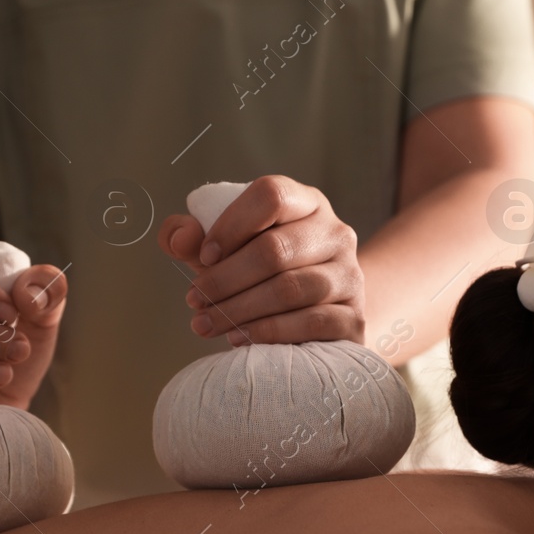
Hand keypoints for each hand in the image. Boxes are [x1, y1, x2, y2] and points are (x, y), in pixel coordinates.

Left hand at [158, 175, 364, 345]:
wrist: (320, 314)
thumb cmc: (262, 274)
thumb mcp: (225, 248)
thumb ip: (192, 236)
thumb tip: (179, 238)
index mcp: (306, 203)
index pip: (271, 195)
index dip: (230, 225)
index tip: (203, 257)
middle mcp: (335, 233)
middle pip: (275, 249)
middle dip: (224, 279)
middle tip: (194, 300)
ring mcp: (350, 275)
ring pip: (290, 289)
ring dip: (238, 310)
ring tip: (206, 324)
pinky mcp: (354, 317)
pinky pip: (311, 323)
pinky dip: (268, 333)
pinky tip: (238, 338)